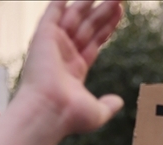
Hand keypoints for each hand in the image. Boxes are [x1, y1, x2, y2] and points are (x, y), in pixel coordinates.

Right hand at [19, 0, 123, 135]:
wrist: (48, 111)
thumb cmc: (69, 116)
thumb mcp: (97, 113)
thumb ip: (108, 106)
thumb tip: (118, 102)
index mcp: (73, 71)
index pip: (93, 42)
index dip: (106, 27)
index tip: (119, 12)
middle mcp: (62, 57)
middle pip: (86, 27)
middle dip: (102, 11)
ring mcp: (52, 46)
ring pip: (74, 17)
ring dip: (89, 2)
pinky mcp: (43, 37)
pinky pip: (52, 13)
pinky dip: (59, 2)